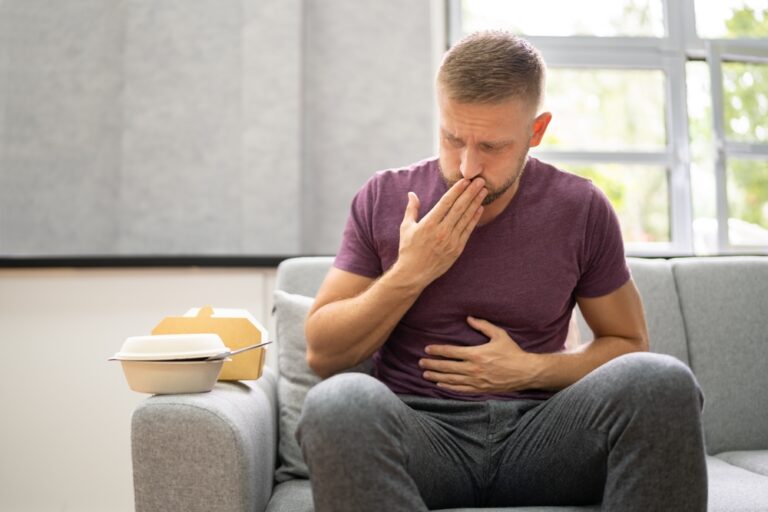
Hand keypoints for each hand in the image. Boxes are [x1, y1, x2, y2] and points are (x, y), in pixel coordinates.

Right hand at [394, 178, 486, 286]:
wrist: (414, 274)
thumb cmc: (408, 250)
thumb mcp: (406, 227)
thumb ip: (411, 209)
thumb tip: (412, 194)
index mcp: (428, 223)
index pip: (446, 202)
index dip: (457, 190)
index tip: (465, 180)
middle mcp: (441, 231)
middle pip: (459, 207)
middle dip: (470, 193)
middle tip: (480, 181)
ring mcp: (451, 241)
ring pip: (466, 218)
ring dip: (475, 203)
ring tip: (483, 191)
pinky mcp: (457, 249)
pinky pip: (468, 230)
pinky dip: (474, 218)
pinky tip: (480, 208)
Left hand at [419, 316, 537, 393]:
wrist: (525, 372)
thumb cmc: (512, 352)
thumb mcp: (499, 335)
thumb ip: (483, 326)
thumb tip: (469, 318)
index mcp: (476, 354)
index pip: (451, 352)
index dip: (437, 350)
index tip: (427, 349)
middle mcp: (473, 369)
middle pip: (447, 367)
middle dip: (432, 364)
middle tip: (420, 363)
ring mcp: (476, 381)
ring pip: (451, 379)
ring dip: (437, 377)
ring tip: (425, 374)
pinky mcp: (480, 389)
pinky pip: (461, 389)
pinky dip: (449, 387)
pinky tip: (440, 384)